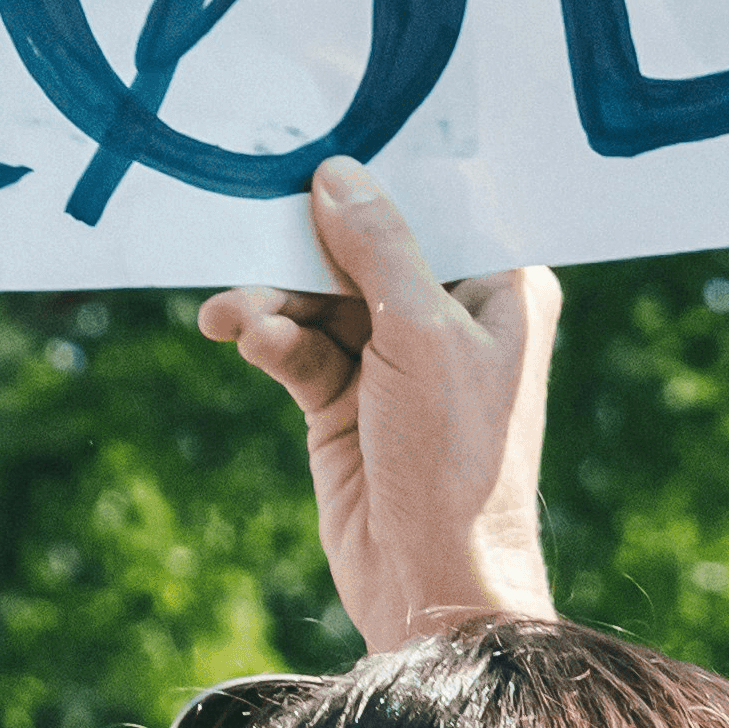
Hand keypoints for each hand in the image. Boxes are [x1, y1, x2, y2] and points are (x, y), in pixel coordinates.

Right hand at [198, 157, 559, 653]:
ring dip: (273, 298)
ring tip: (229, 312)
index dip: (377, 176)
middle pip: (363, 247)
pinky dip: (272, 337)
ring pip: (320, 296)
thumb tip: (335, 172)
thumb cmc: (458, 462)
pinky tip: (247, 337)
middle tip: (244, 220)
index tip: (315, 138)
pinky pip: (299, 345)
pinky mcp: (346, 400)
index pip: (434, 206)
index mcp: (498, 288)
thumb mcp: (421, 336)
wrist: (433, 589)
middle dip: (303, 241)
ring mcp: (395, 360)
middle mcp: (450, 316)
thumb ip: (377, 247)